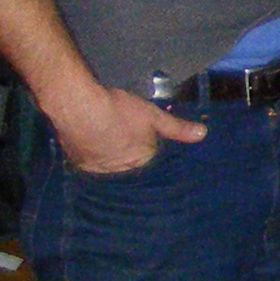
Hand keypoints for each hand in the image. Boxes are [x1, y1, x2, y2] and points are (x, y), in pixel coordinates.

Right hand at [54, 83, 205, 174]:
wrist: (77, 107)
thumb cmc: (120, 111)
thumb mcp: (153, 116)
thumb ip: (177, 128)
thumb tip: (203, 134)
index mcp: (140, 164)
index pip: (152, 168)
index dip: (153, 157)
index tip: (153, 151)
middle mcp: (118, 173)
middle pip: (130, 170)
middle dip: (133, 161)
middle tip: (130, 147)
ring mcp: (96, 170)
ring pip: (110, 168)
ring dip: (113, 160)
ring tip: (114, 146)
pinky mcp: (77, 163)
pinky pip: (91, 164)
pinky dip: (95, 157)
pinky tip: (95, 145)